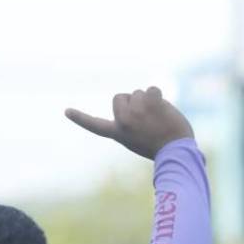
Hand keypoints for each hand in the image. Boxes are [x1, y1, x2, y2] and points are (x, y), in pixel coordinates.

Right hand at [65, 87, 193, 159]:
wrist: (178, 153)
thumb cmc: (164, 148)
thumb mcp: (141, 139)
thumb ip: (133, 123)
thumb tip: (143, 98)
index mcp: (118, 134)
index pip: (95, 125)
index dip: (80, 118)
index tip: (66, 111)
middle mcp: (123, 122)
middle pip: (121, 96)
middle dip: (135, 102)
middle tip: (149, 121)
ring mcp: (136, 112)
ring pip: (139, 92)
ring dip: (150, 101)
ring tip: (159, 120)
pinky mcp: (150, 104)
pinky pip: (152, 89)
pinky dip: (160, 97)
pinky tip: (165, 113)